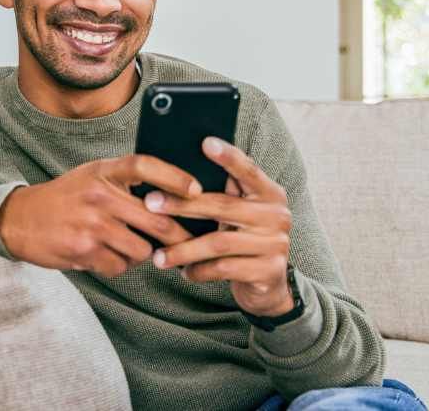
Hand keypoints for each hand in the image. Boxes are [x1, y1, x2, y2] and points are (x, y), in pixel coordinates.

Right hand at [0, 155, 199, 276]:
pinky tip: (106, 255)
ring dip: (143, 253)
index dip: (174, 177)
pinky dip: (119, 265)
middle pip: (156, 218)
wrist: (19, 219)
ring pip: (141, 249)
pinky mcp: (82, 250)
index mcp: (104, 171)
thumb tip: (177, 196)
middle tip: (191, 242)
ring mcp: (91, 224)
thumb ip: (128, 181)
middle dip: (179, 235)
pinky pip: (119, 266)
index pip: (145, 166)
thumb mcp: (95, 175)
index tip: (197, 190)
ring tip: (129, 245)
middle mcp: (99, 195)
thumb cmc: (69, 197)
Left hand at [146, 137, 294, 316]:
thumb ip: (227, 195)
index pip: (249, 170)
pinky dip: (199, 270)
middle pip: (224, 206)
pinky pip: (224, 269)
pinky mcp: (269, 271)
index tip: (205, 142)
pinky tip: (185, 272)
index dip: (228, 157)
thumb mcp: (241, 216)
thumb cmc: (245, 241)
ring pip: (219, 243)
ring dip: (184, 249)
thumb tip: (178, 174)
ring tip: (159, 256)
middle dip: (182, 205)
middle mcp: (278, 215)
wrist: (269, 286)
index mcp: (271, 194)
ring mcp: (276, 244)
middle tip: (150, 203)